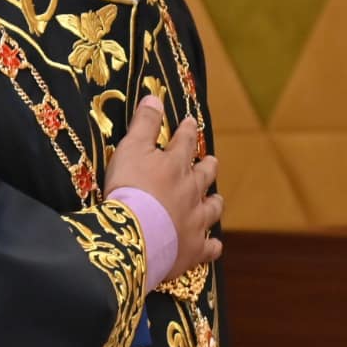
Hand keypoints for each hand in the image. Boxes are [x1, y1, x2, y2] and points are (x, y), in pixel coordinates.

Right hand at [103, 95, 222, 279]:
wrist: (135, 235)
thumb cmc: (130, 188)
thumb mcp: (131, 148)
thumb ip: (145, 123)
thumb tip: (155, 97)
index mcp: (176, 165)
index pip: (185, 141)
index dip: (187, 131)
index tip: (191, 123)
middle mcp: (191, 191)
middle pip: (205, 175)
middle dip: (208, 166)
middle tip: (211, 161)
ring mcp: (195, 221)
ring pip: (212, 209)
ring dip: (214, 203)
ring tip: (216, 200)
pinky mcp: (192, 249)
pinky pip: (209, 248)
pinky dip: (212, 246)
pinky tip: (214, 246)